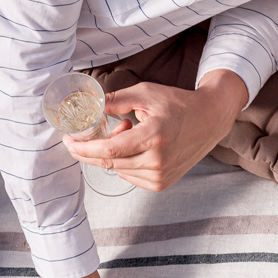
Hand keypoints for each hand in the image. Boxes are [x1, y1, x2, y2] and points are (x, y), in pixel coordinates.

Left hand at [63, 70, 248, 191]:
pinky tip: (136, 148)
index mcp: (154, 137)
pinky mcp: (163, 183)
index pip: (109, 150)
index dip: (83, 147)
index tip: (68, 141)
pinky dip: (124, 163)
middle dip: (91, 150)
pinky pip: (130, 177)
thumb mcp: (145, 93)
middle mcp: (158, 161)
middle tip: (84, 136)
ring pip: (118, 170)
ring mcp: (162, 175)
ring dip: (113, 154)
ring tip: (129, 132)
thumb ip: (114, 100)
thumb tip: (87, 106)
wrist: (208, 121)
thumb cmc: (177, 105)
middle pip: (109, 163)